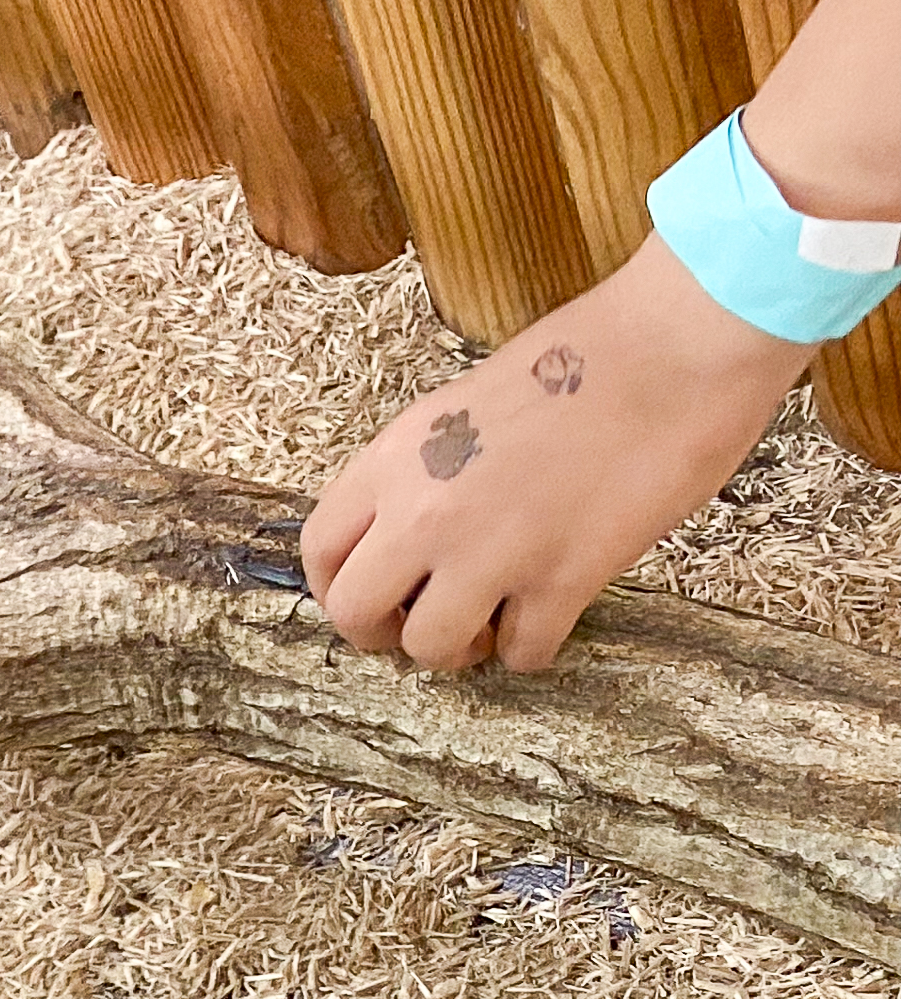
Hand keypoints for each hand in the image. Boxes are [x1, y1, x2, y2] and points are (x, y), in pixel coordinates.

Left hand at [302, 234, 809, 669]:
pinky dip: (529, 649)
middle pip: (356, 614)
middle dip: (383, 632)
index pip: (321, 548)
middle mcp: (426, 512)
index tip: (372, 594)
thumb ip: (423, 469)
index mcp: (397, 458)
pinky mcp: (564, 579)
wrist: (678, 344)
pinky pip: (522, 654)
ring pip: (432, 648)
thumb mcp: (464, 403)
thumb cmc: (585, 355)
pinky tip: (545, 619)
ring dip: (458, 648)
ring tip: (488, 623)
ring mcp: (492, 551)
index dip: (338, 585)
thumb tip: (409, 530)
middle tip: (422, 621)